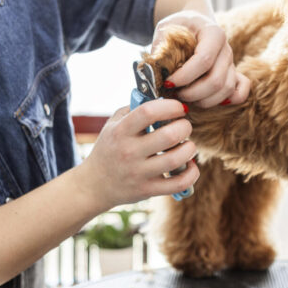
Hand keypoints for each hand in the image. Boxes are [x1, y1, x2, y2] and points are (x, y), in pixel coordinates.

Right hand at [77, 99, 198, 210]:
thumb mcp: (113, 124)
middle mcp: (129, 152)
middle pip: (169, 135)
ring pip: (176, 159)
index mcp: (120, 132)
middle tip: (184, 127)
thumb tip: (162, 97)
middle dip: (185, 127)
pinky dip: (192, 173)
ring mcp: (139, 173)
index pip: (148, 112)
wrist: (95, 185)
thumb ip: (134, 108)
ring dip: (190, 149)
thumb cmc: (110, 148)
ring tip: (187, 145)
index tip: (178, 108)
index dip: (170, 106)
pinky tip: (189, 165)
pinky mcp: (148, 190)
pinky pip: (179, 183)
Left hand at [152, 11, 250, 108]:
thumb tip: (158, 72)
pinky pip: (240, 93)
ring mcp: (232, 63)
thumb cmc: (178, 27)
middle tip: (174, 93)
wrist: (194, 23)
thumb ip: (162, 48)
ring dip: (203, 100)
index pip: (204, 60)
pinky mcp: (233, 75)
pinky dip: (227, 101)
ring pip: (226, 90)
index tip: (167, 82)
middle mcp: (226, 49)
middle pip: (216, 80)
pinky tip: (207, 100)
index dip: (184, 76)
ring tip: (184, 97)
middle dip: (192, 93)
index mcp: (213, 33)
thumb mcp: (166, 29)